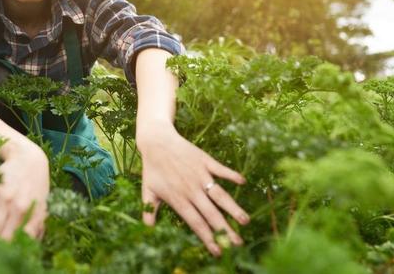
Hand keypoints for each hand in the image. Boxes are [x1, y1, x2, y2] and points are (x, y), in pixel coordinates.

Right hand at [0, 139, 49, 240]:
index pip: (20, 241)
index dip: (10, 250)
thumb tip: (32, 244)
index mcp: (33, 214)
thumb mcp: (42, 204)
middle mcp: (20, 208)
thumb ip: (37, 224)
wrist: (27, 158)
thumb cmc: (35, 183)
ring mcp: (6, 198)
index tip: (3, 253)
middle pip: (3, 237)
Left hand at [136, 119, 249, 256]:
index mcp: (179, 199)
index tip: (218, 251)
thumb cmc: (152, 168)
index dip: (207, 238)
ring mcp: (200, 175)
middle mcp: (191, 189)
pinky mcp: (204, 161)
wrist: (156, 141)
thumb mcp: (147, 191)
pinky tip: (243, 182)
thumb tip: (147, 228)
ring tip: (245, 221)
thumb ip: (149, 210)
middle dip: (225, 230)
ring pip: (220, 195)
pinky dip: (232, 175)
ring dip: (233, 208)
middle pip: (211, 214)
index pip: (196, 223)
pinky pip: (221, 169)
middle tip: (238, 243)